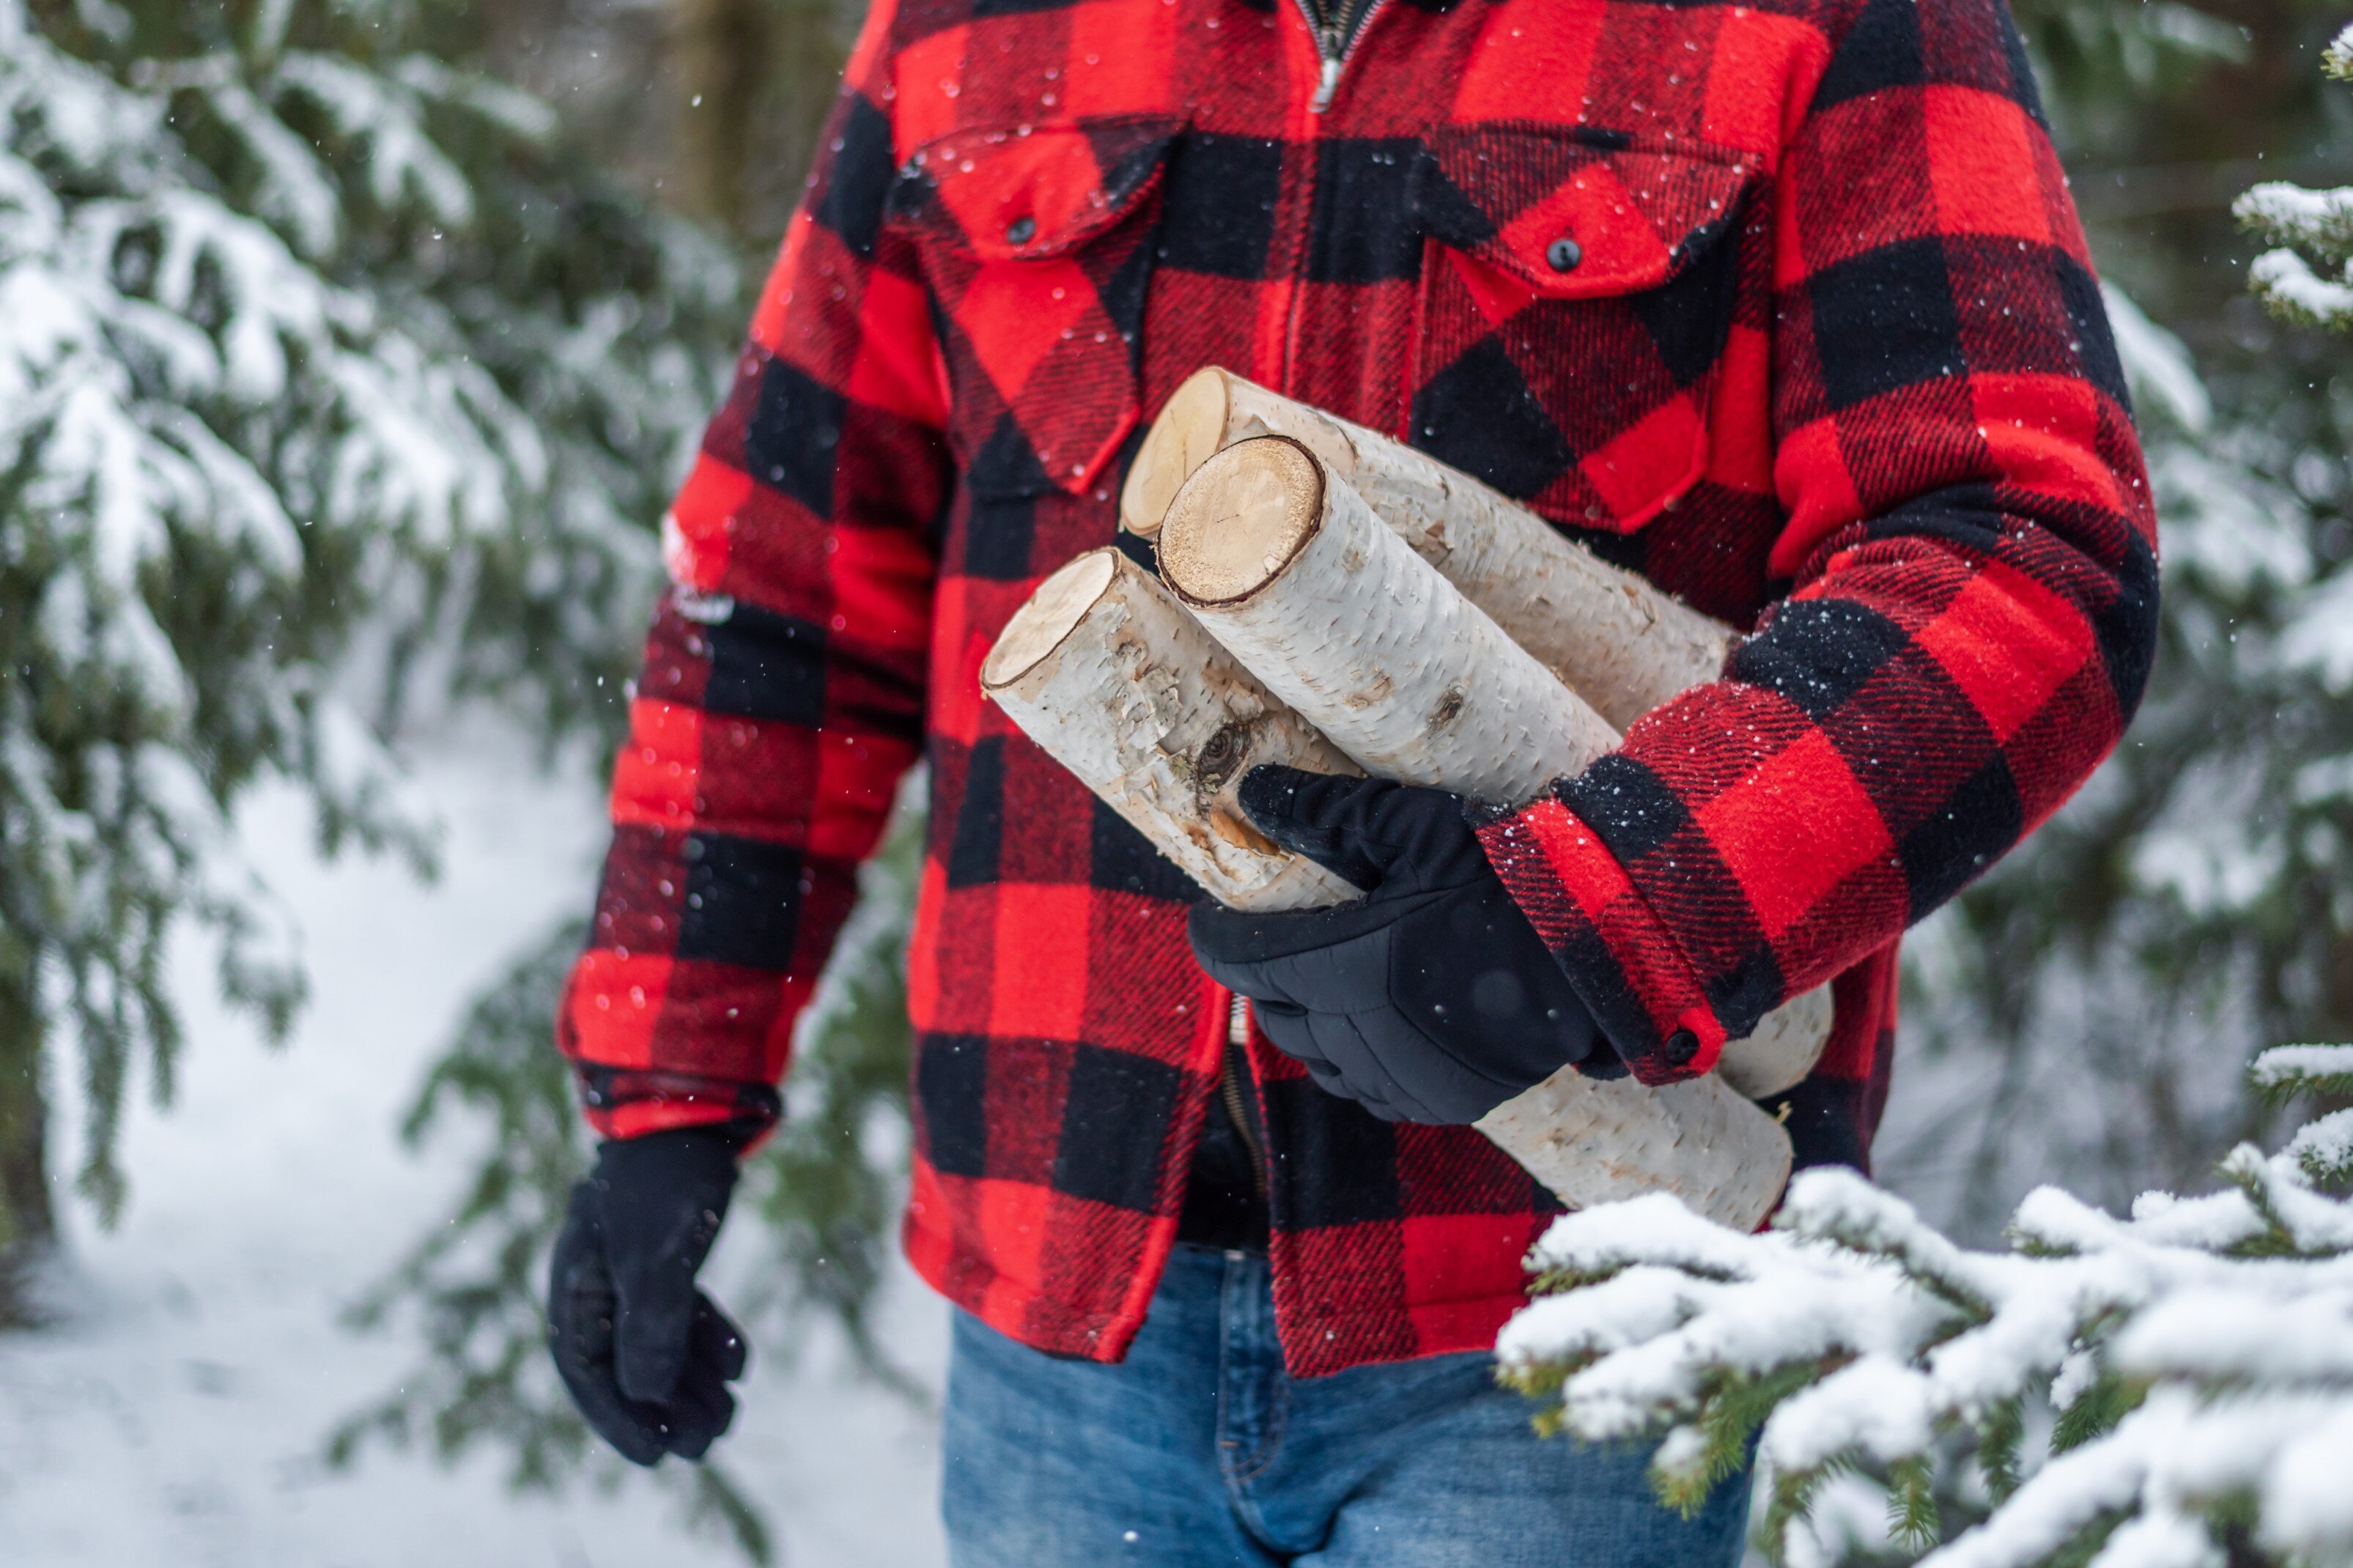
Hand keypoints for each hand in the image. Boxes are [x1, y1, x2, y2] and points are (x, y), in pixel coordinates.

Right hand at [548, 1128, 748, 1464]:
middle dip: (667, 1407)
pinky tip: (741, 1362)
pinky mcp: (664, 1246)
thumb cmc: (665, 1179)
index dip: (620, 1420)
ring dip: (692, 1379)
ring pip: (656, 1338)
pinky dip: (706, 1335)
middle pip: (625, 1363)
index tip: (659, 1457)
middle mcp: (594, 1279)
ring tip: (732, 1413)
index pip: (588, 1372)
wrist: (694, 1105)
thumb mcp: (657, 1257)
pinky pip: (679, 1307)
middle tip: (712, 1442)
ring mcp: (629, 1262)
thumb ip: (649, 1326)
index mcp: (575, 1285)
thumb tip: (642, 1396)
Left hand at [1187, 766, 1602, 1123]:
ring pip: (1315, 1055)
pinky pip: (1366, 1089)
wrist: (1596, 950)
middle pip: (1272, 1010)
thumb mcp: (1414, 825)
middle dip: (1265, 972)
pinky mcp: (1435, 1099)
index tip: (1215, 914)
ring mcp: (1396, 1075)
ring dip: (1308, 1017)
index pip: (1237, 960)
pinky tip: (1376, 1021)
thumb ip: (1326, 812)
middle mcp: (1357, 1033)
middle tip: (1283, 934)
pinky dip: (1356, 1058)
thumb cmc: (1505, 876)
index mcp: (1341, 965)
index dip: (1216, 935)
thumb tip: (1252, 792)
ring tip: (1330, 976)